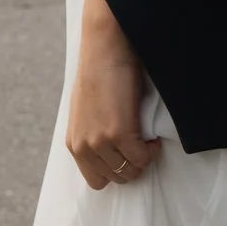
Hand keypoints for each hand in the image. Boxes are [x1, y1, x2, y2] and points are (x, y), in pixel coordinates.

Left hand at [65, 0, 160, 190]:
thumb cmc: (101, 71)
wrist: (105, 46)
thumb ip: (93, 132)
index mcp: (74, 142)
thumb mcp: (88, 109)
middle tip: (142, 146)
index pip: (96, 179)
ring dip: (143, 159)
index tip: (128, 154)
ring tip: (147, 139)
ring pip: (130, 172)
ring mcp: (100, 141)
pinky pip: (142, 158)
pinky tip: (153, 136)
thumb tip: (112, 149)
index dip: (117, 169)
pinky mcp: (119, 134)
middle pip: (114, 179)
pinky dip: (152, 151)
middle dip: (131, 166)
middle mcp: (83, 146)